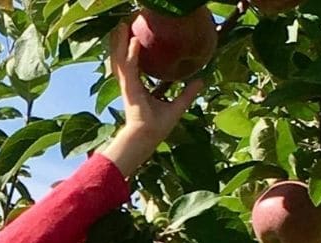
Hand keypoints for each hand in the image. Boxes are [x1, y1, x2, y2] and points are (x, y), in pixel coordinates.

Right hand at [100, 22, 204, 176]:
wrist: (147, 138)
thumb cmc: (157, 127)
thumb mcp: (177, 106)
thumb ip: (187, 93)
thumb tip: (201, 81)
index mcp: (138, 89)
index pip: (133, 66)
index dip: (131, 52)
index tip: (132, 38)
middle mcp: (130, 85)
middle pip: (123, 59)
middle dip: (121, 43)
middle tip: (122, 26)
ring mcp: (128, 86)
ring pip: (121, 59)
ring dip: (120, 42)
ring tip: (121, 26)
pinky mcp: (129, 88)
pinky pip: (129, 67)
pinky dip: (131, 54)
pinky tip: (133, 41)